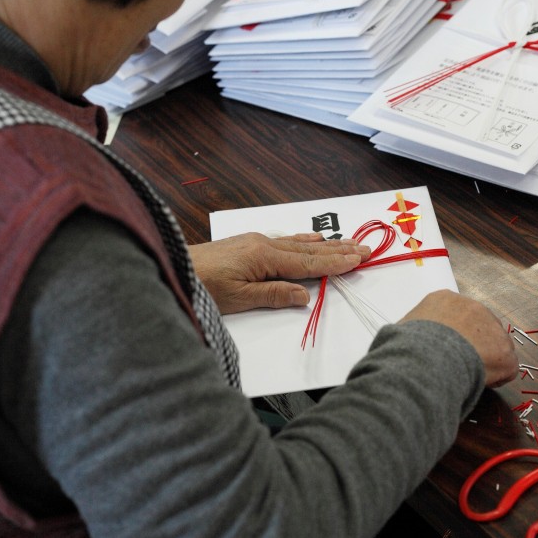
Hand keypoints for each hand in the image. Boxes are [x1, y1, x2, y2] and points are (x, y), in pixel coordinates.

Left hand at [188, 232, 370, 313]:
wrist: (172, 266)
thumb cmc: (202, 285)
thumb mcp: (239, 298)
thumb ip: (274, 295)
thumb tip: (305, 295)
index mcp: (264, 257)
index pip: (308, 263)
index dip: (335, 263)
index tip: (359, 259)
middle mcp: (263, 244)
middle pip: (309, 250)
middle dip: (339, 250)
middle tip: (365, 249)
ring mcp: (255, 241)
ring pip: (298, 243)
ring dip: (325, 245)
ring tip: (348, 243)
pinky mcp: (247, 243)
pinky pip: (285, 241)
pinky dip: (304, 241)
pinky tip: (311, 239)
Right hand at [400, 290, 518, 387]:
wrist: (426, 360)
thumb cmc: (408, 347)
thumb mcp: (399, 330)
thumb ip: (408, 331)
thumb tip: (397, 340)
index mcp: (443, 300)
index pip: (455, 314)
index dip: (453, 335)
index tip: (446, 348)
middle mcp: (471, 307)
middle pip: (478, 327)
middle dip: (471, 345)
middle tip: (457, 364)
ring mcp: (492, 327)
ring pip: (494, 346)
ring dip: (484, 360)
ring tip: (466, 376)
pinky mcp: (504, 352)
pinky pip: (506, 368)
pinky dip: (496, 378)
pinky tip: (479, 384)